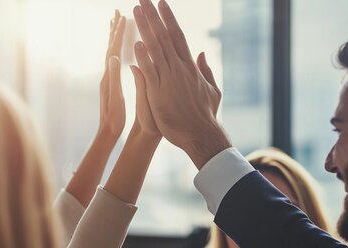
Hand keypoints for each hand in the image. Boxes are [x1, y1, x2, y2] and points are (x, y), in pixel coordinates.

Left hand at [99, 10, 126, 137]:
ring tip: (116, 24)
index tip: (124, 17)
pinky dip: (116, 50)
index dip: (119, 33)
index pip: (114, 50)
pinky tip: (118, 49)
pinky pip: (114, 61)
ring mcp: (108, 79)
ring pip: (111, 52)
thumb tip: (113, 57)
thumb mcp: (115, 98)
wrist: (107, 132)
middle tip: (117, 13)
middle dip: (114, 29)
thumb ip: (114, 77)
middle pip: (110, 47)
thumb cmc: (114, 118)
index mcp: (109, 76)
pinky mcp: (111, 84)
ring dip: (114, 37)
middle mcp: (106, 75)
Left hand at [132, 0, 230, 167]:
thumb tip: (203, 54)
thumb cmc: (205, 115)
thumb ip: (206, 71)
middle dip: (153, 16)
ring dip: (145, 28)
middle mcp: (180, 69)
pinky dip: (143, 56)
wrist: (200, 135)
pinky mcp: (159, 92)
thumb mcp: (211, 90)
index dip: (168, 19)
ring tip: (136, 11)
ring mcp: (169, 79)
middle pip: (164, 36)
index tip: (161, 3)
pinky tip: (136, 42)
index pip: (177, 36)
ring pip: (155, 48)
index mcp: (190, 67)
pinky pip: (150, 71)